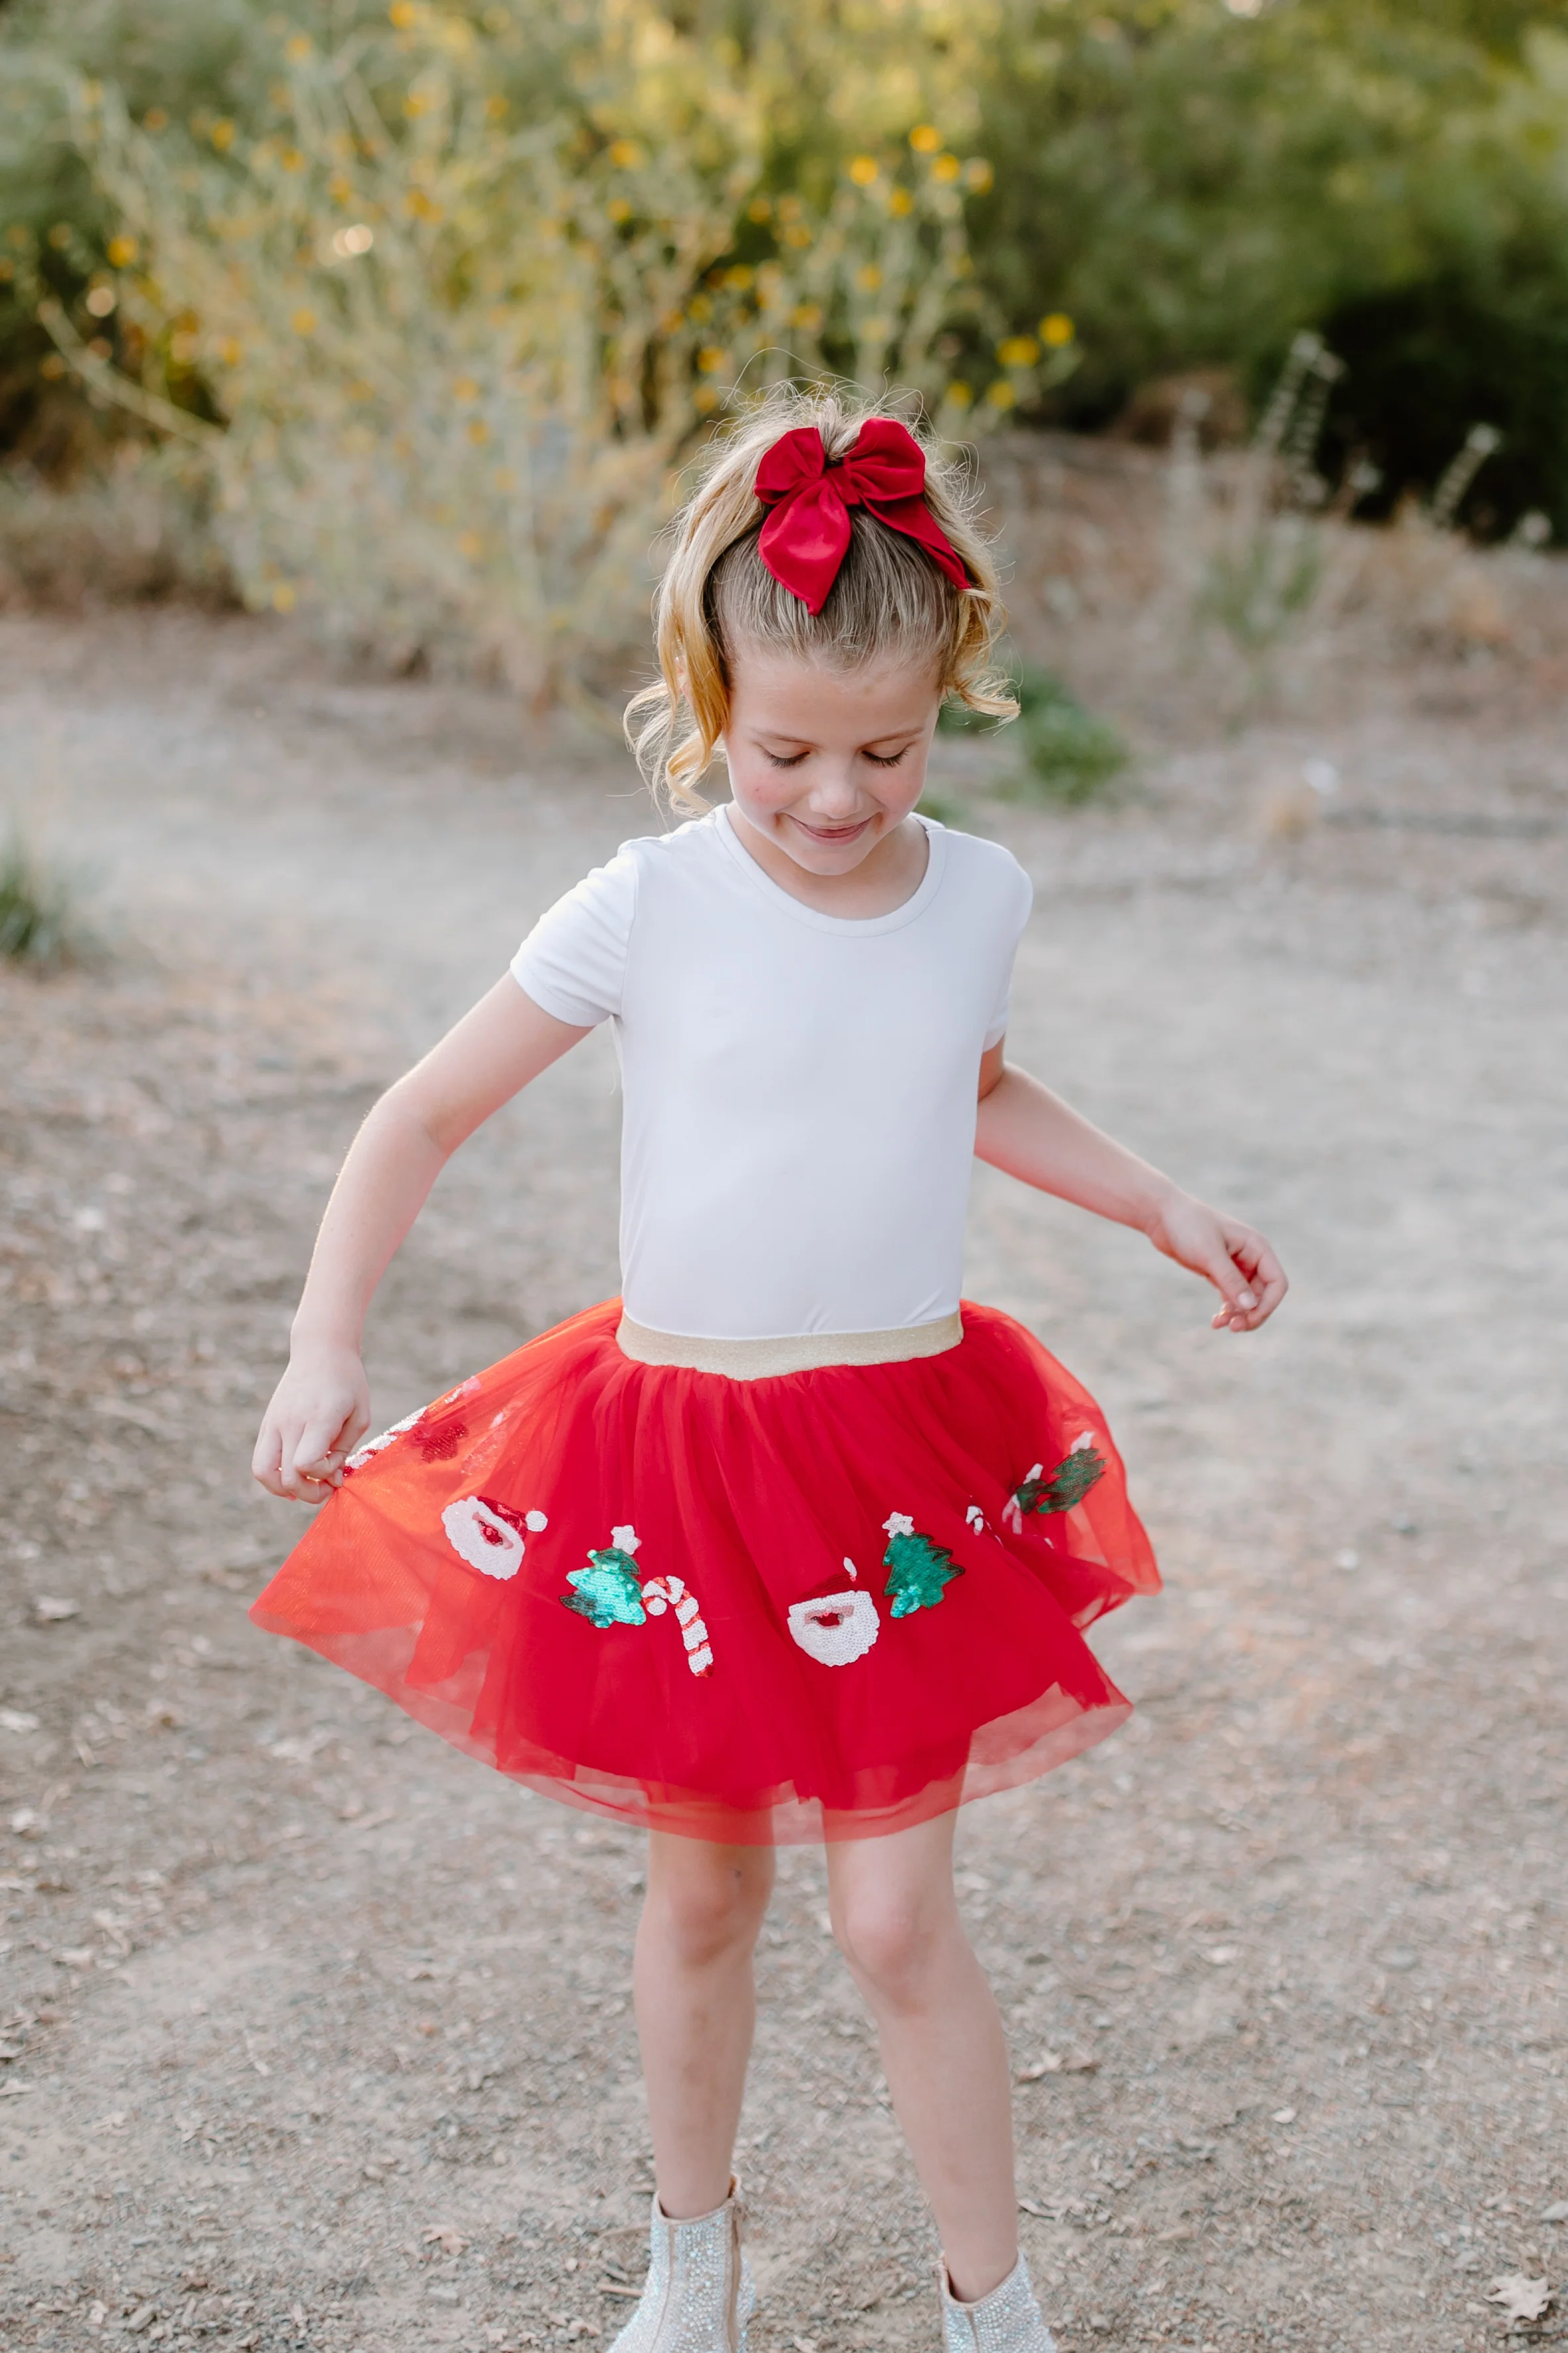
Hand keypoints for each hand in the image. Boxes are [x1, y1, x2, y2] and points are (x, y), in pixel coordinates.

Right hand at [252, 1340, 370, 1503]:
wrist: (320, 1349)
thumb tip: (332, 1483)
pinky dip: (272, 1477)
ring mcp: (274, 1423)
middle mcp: (291, 1422)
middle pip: (286, 1477)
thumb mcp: (360, 1415)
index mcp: (318, 1418)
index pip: (306, 1464)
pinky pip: (259, 1461)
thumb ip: (345, 1451)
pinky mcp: (267, 1424)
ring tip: (303, 1488)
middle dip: (309, 1493)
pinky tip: (291, 1478)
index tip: (338, 1461)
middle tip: (326, 1487)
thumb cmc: (347, 1382)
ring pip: (262, 1472)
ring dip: (283, 1490)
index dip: (323, 1474)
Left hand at [1144, 1187, 1287, 1332]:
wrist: (1162, 1215)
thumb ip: (1230, 1280)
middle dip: (1252, 1314)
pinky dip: (1227, 1310)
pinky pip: (1231, 1297)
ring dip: (1238, 1315)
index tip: (1248, 1319)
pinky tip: (1215, 1321)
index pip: (1277, 1282)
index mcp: (1257, 1247)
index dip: (1268, 1304)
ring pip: (1247, 1299)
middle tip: (1234, 1328)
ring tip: (1219, 1325)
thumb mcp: (1209, 1253)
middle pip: (1264, 1295)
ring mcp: (1235, 1266)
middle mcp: (1250, 1257)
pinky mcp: (1219, 1272)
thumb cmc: (1188, 1226)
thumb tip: (1250, 1307)